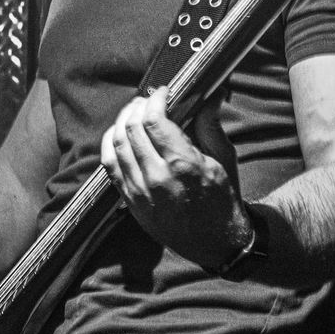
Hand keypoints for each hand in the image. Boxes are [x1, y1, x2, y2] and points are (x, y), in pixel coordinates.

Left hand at [99, 86, 248, 267]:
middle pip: (132, 128)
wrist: (216, 242)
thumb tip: (211, 92)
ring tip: (134, 113)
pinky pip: (109, 165)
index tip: (163, 92)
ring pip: (116, 144)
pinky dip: (111, 143)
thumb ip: (210, 123)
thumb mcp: (224, 158)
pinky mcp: (130, 201)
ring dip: (122, 122)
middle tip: (148, 100)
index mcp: (184, 165)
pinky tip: (120, 134)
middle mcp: (157, 178)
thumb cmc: (223, 198)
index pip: (155, 120)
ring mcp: (140, 192)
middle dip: (138, 106)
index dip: (155, 99)